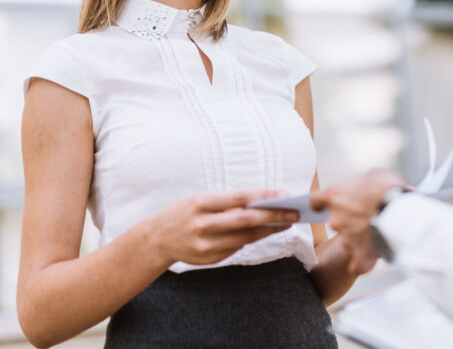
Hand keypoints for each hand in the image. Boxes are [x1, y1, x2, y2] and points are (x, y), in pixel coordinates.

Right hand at [148, 190, 297, 267]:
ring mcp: (206, 244)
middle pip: (246, 220)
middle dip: (274, 216)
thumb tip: (263, 201)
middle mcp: (203, 225)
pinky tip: (267, 232)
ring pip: (245, 237)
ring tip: (287, 222)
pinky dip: (253, 239)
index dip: (263, 196)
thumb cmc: (185, 213)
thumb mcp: (202, 200)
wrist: (157, 239)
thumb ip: (228, 202)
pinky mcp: (210, 258)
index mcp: (201, 203)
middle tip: (295, 212)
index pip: (239, 198)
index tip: (284, 194)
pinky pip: (237, 247)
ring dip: (269, 230)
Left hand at [311, 170, 406, 274]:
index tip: (324, 205)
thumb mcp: (373, 177)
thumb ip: (363, 186)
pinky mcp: (359, 254)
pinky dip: (362, 262)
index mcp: (334, 196)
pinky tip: (369, 260)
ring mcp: (346, 238)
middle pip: (337, 221)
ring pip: (350, 240)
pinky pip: (357, 263)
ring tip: (381, 230)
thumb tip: (368, 190)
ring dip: (361, 236)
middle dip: (351, 219)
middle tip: (370, 214)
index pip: (315, 201)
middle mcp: (335, 219)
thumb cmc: (388, 188)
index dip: (321, 204)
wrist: (401, 209)